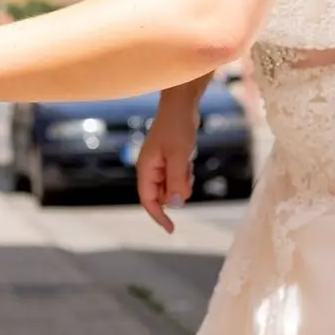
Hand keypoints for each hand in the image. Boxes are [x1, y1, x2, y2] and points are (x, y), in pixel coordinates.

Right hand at [135, 106, 196, 233]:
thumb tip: (175, 205)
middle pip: (162, 195)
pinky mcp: (169, 160)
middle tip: (186, 172)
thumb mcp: (179, 156)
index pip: (148, 200)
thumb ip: (176, 181)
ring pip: (172, 187)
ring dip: (182, 182)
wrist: (182, 105)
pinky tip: (188, 160)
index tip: (171, 230)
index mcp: (146, 168)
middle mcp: (150, 169)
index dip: (158, 216)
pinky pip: (177, 177)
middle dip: (176, 191)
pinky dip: (185, 174)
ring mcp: (159, 165)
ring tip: (187, 163)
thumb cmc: (177, 126)